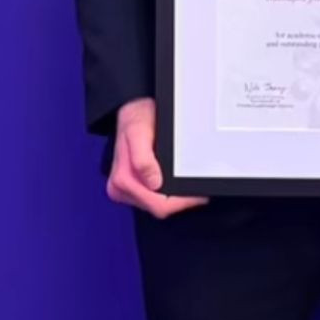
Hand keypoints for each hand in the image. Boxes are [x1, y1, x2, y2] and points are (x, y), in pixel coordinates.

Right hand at [107, 97, 208, 218]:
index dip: (181, 203)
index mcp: (122, 180)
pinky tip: (175, 182)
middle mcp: (120, 189)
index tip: (197, 196)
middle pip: (158, 208)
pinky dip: (168, 193)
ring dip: (174, 198)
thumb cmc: (136, 118)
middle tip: (198, 191)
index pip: (157, 205)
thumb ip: (143, 159)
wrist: (131, 110)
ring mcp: (125, 190)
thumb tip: (154, 183)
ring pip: (157, 205)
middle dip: (180, 201)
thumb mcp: (138, 132)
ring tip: (188, 183)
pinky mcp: (132, 187)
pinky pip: (154, 198)